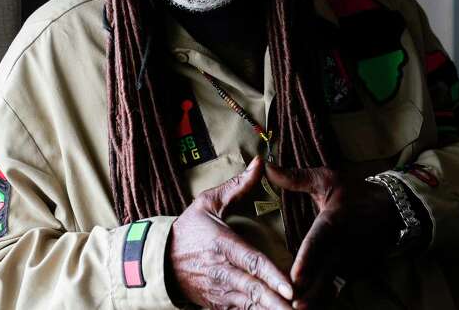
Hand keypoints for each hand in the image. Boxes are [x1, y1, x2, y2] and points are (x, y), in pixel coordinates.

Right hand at [168, 156, 294, 309]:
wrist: (159, 261)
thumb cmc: (187, 230)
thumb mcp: (207, 203)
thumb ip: (237, 185)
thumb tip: (260, 163)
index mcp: (222, 245)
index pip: (251, 261)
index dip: (272, 275)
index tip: (290, 287)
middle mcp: (222, 271)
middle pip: (254, 289)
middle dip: (277, 301)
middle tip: (300, 306)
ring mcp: (220, 290)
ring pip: (250, 305)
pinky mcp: (219, 303)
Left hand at [264, 163, 399, 309]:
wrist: (393, 211)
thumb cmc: (355, 193)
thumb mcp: (326, 180)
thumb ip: (294, 178)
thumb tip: (265, 166)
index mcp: (334, 221)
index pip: (319, 243)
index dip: (307, 261)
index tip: (295, 277)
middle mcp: (344, 247)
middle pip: (323, 275)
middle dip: (307, 293)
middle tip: (289, 305)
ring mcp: (351, 263)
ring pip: (330, 287)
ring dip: (314, 300)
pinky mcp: (355, 274)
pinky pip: (336, 289)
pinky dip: (323, 299)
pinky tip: (306, 308)